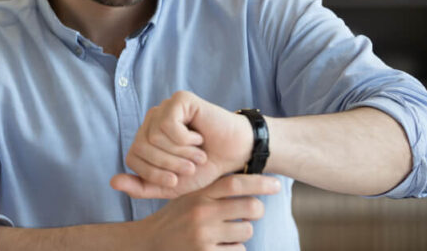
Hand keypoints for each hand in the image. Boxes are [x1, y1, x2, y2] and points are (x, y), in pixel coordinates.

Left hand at [111, 91, 255, 198]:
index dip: (153, 174)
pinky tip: (199, 137)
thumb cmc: (204, 169)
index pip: (132, 158)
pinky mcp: (179, 99)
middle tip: (191, 166)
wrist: (234, 155)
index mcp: (146, 139)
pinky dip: (186, 139)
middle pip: (142, 147)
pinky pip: (168, 124)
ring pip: (154, 137)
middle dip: (169, 165)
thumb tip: (112, 182)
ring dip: (181, 153)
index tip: (176, 180)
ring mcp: (164, 108)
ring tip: (198, 153)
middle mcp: (151, 120)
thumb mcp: (170, 186)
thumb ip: (142, 187)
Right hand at [135, 173, 279, 250]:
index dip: (260, 182)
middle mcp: (202, 213)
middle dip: (256, 210)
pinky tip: (218, 247)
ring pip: (246, 232)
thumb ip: (215, 192)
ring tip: (225, 234)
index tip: (277, 184)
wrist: (149, 242)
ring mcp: (204, 236)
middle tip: (250, 213)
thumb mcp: (191, 199)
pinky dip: (233, 250)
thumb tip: (252, 185)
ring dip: (241, 234)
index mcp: (200, 195)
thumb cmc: (177, 219)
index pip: (235, 183)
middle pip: (250, 207)